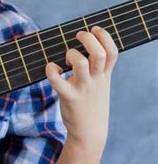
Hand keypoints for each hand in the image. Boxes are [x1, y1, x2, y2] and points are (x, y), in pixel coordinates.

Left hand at [45, 26, 117, 152]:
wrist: (90, 134)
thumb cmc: (91, 103)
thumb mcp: (100, 84)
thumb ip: (97, 67)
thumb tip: (84, 43)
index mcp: (105, 75)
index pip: (112, 52)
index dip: (104, 36)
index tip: (94, 29)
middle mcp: (96, 80)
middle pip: (99, 53)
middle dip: (87, 39)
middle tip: (77, 37)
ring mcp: (83, 88)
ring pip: (81, 63)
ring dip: (71, 54)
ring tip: (66, 59)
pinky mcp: (69, 97)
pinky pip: (57, 80)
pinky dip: (51, 69)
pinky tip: (52, 69)